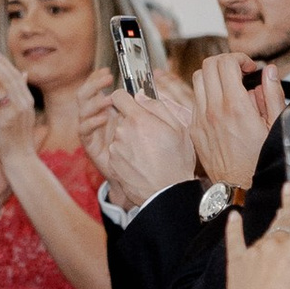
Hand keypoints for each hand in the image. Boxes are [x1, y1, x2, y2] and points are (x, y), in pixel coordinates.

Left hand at [0, 47, 41, 154]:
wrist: (20, 159)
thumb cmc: (19, 136)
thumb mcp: (25, 113)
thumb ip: (21, 94)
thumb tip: (23, 73)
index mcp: (27, 101)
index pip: (15, 77)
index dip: (4, 63)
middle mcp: (22, 106)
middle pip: (7, 79)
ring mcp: (12, 115)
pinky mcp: (0, 124)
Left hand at [77, 68, 197, 209]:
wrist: (166, 193)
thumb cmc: (177, 160)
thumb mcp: (178, 128)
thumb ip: (157, 107)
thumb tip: (140, 95)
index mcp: (138, 119)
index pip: (118, 96)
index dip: (126, 99)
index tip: (134, 105)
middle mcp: (121, 131)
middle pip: (121, 118)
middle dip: (133, 123)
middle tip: (151, 136)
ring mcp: (115, 148)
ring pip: (119, 136)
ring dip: (129, 140)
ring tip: (148, 154)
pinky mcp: (111, 163)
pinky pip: (117, 152)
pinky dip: (126, 156)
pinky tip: (141, 164)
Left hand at [189, 53, 283, 195]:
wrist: (238, 186)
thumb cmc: (258, 160)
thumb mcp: (275, 126)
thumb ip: (273, 94)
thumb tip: (269, 72)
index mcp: (235, 107)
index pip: (226, 64)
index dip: (239, 59)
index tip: (249, 67)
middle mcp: (213, 110)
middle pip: (208, 66)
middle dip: (226, 62)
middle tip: (239, 72)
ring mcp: (200, 118)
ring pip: (197, 79)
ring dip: (214, 75)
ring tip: (229, 85)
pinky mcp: (193, 128)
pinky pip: (195, 99)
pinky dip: (207, 93)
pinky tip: (221, 104)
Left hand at [220, 193, 289, 288]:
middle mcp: (275, 244)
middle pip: (283, 219)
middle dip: (288, 202)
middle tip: (289, 186)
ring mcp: (254, 251)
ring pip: (266, 234)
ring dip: (272, 226)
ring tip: (278, 212)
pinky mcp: (236, 261)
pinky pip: (235, 240)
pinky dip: (234, 228)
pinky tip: (233, 217)